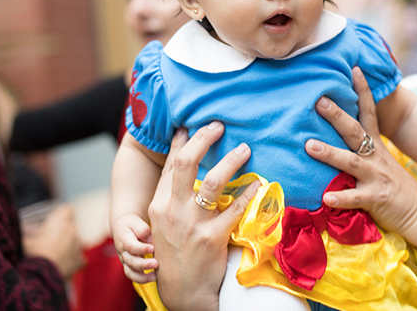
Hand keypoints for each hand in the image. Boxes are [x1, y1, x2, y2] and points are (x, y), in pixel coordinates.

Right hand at [22, 204, 85, 278]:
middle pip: (71, 226)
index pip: (67, 209)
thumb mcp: (24, 241)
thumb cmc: (32, 253)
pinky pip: (80, 259)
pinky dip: (74, 261)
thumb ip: (23, 234)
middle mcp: (72, 231)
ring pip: (77, 242)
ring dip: (69, 245)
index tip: (54, 219)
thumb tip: (19, 231)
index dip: (61, 214)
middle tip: (49, 239)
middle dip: (62, 231)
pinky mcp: (79, 260)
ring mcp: (78, 245)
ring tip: (56, 253)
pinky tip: (64, 266)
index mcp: (60, 221)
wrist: (43, 275)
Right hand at [111, 213, 157, 282]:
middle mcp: (123, 252)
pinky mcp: (129, 266)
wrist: (122, 228)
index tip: (153, 248)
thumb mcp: (136, 222)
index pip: (130, 246)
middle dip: (143, 264)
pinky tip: (154, 278)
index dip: (141, 248)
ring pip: (130, 272)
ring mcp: (125, 260)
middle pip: (131, 261)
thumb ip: (142, 229)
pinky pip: (133, 276)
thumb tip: (150, 238)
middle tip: (156, 264)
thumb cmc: (133, 224)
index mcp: (124, 239)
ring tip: (155, 276)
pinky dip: (142, 279)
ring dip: (142, 276)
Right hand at [148, 122, 258, 310]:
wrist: (181, 292)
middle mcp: (172, 210)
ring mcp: (191, 224)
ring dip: (231, 160)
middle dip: (203, 139)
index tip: (191, 125)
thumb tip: (186, 168)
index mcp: (159, 204)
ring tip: (244, 149)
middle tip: (218, 126)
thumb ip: (173, 197)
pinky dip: (249, 193)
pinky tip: (258, 184)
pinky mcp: (211, 238)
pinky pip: (235, 209)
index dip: (181, 142)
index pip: (171, 165)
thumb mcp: (164, 224)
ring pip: (213, 182)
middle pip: (187, 163)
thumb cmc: (174, 254)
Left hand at [307, 67, 416, 245]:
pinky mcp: (376, 199)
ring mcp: (376, 177)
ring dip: (330, 153)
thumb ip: (362, 151)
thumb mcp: (382, 164)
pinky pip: (355, 198)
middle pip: (355, 131)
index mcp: (377, 147)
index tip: (353, 69)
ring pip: (351, 161)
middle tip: (319, 100)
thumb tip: (339, 135)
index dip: (363, 91)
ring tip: (309, 145)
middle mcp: (376, 158)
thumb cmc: (397, 189)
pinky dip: (340, 198)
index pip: (370, 113)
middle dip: (336, 115)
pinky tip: (325, 198)